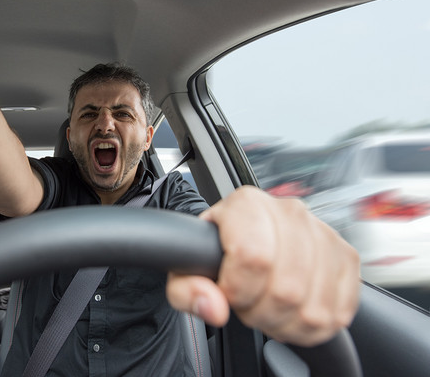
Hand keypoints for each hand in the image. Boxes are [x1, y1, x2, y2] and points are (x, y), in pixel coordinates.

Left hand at [167, 186, 360, 346]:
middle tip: (246, 304)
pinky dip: (312, 327)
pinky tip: (290, 312)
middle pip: (287, 288)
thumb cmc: (216, 253)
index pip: (253, 257)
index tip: (228, 293)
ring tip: (267, 308)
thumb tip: (213, 307)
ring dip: (285, 323)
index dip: (238, 290)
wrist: (245, 239)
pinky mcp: (346, 257)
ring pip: (314, 307)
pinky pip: (339, 312)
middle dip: (260, 313)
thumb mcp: (185, 269)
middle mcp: (290, 212)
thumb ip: (186, 290)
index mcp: (247, 205)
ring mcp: (323, 233)